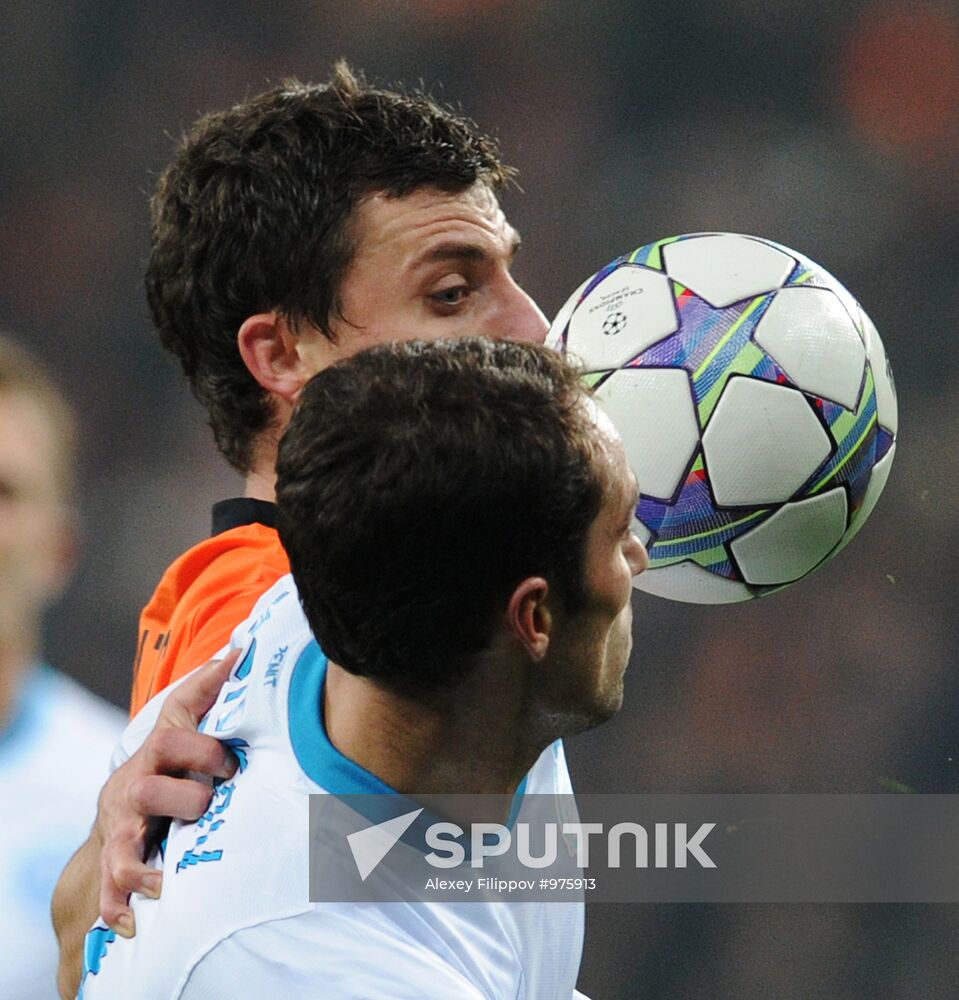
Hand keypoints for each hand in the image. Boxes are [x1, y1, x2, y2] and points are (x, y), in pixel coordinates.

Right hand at [98, 650, 238, 935]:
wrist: (118, 817)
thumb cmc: (166, 764)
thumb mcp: (181, 726)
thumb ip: (207, 692)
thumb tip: (241, 650)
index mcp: (155, 754)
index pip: (173, 738)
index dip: (203, 748)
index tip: (231, 762)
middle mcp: (134, 788)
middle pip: (149, 790)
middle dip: (183, 800)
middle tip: (208, 808)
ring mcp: (122, 828)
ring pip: (124, 842)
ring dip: (146, 862)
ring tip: (166, 880)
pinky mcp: (116, 861)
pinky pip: (112, 887)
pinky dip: (120, 904)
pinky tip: (133, 920)